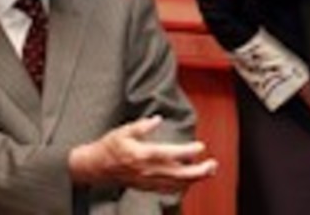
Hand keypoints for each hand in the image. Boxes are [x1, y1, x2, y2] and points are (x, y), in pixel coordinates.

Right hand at [69, 115, 217, 192]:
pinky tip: (192, 180)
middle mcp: (147, 170)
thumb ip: (141, 126)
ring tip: (210, 171)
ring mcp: (147, 181)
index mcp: (142, 154)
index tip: (200, 147)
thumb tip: (156, 120)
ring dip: (195, 179)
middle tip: (213, 164)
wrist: (96, 167)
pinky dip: (182, 186)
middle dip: (198, 171)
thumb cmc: (109, 146)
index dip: (186, 152)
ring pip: (176, 184)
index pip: (169, 154)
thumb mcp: (123, 131)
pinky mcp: (147, 187)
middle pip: (177, 174)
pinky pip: (168, 190)